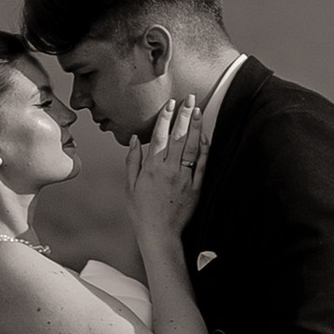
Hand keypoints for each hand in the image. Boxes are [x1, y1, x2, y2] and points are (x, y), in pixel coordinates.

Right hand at [122, 92, 207, 241]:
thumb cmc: (142, 212)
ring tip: (198, 111)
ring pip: (191, 147)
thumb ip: (132, 161)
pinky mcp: (196, 187)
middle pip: (178, 136)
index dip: (165, 117)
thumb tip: (134, 139)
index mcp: (152, 168)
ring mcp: (184, 178)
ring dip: (195, 127)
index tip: (170, 104)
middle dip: (184, 115)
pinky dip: (204, 149)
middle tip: (188, 98)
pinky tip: (204, 137)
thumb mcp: (130, 186)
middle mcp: (169, 170)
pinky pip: (202, 164)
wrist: (160, 234)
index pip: (160, 135)